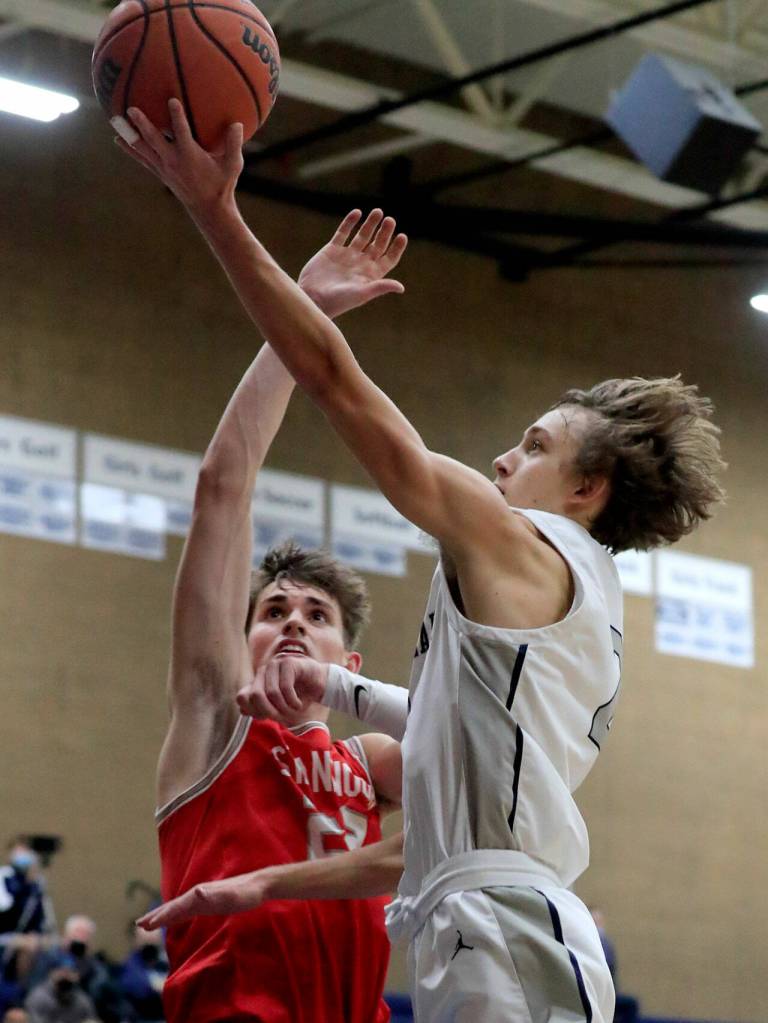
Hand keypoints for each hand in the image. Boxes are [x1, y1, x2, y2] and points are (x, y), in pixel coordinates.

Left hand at [115, 99, 243, 218]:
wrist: (208, 209)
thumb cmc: (222, 185)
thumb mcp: (233, 165)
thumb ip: (234, 144)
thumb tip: (238, 123)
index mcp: (190, 156)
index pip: (182, 133)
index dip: (177, 117)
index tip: (171, 100)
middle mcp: (173, 161)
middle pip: (154, 140)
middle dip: (143, 124)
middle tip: (131, 109)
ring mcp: (164, 168)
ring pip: (143, 149)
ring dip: (130, 135)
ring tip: (115, 121)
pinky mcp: (160, 173)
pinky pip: (142, 159)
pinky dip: (130, 150)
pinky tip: (119, 140)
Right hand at [137, 871, 271, 929]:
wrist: (259, 886)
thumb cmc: (246, 893)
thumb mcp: (231, 896)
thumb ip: (214, 894)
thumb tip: (197, 892)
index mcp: (199, 894)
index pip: (176, 907)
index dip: (161, 917)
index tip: (145, 926)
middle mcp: (198, 894)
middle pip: (173, 906)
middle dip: (156, 915)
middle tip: (139, 925)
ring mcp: (203, 897)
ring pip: (178, 908)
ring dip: (163, 915)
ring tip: (149, 924)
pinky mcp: (209, 903)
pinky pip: (188, 910)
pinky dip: (177, 916)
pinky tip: (174, 920)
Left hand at [237, 656, 328, 718]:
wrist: (321, 685)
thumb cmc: (299, 696)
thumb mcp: (277, 707)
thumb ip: (260, 708)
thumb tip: (243, 710)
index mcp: (257, 680)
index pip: (242, 697)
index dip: (253, 711)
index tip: (268, 717)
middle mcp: (263, 671)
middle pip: (255, 695)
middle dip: (270, 711)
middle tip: (282, 718)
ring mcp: (275, 664)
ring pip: (272, 693)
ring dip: (284, 708)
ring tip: (293, 710)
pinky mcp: (288, 662)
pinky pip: (286, 687)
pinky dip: (293, 702)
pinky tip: (298, 704)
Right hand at [299, 209, 407, 318]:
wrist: (312, 298)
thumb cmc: (338, 301)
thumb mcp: (362, 294)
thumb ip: (380, 287)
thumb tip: (401, 287)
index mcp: (370, 275)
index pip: (388, 258)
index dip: (396, 248)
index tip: (402, 236)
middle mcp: (360, 264)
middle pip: (377, 244)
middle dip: (385, 232)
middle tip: (390, 220)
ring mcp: (346, 256)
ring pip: (362, 236)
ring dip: (370, 224)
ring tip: (378, 212)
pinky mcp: (332, 250)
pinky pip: (343, 233)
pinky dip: (350, 222)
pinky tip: (357, 212)